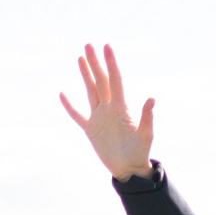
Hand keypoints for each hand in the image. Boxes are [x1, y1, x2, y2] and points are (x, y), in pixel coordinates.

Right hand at [59, 43, 154, 179]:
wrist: (130, 169)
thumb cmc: (140, 153)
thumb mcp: (145, 135)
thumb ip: (147, 117)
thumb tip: (152, 98)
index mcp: (121, 108)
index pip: (115, 80)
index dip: (111, 64)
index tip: (107, 47)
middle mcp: (109, 108)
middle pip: (100, 81)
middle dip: (95, 63)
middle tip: (89, 45)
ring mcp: (99, 117)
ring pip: (90, 91)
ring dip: (85, 75)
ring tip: (80, 58)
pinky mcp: (91, 129)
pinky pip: (77, 115)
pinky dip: (69, 106)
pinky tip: (62, 94)